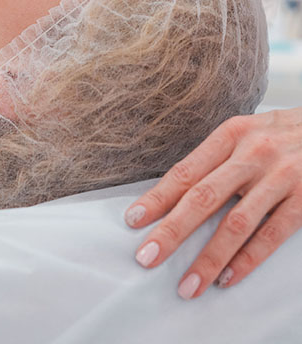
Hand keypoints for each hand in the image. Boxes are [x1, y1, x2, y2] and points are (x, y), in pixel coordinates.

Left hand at [124, 108, 301, 298]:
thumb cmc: (284, 134)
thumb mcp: (247, 133)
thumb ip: (217, 159)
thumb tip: (177, 193)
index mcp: (232, 134)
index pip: (187, 170)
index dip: (158, 197)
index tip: (134, 220)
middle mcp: (252, 153)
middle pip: (203, 196)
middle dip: (171, 230)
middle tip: (147, 256)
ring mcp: (280, 177)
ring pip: (236, 222)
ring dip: (209, 258)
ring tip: (188, 284)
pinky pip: (272, 234)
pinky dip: (248, 260)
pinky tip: (228, 278)